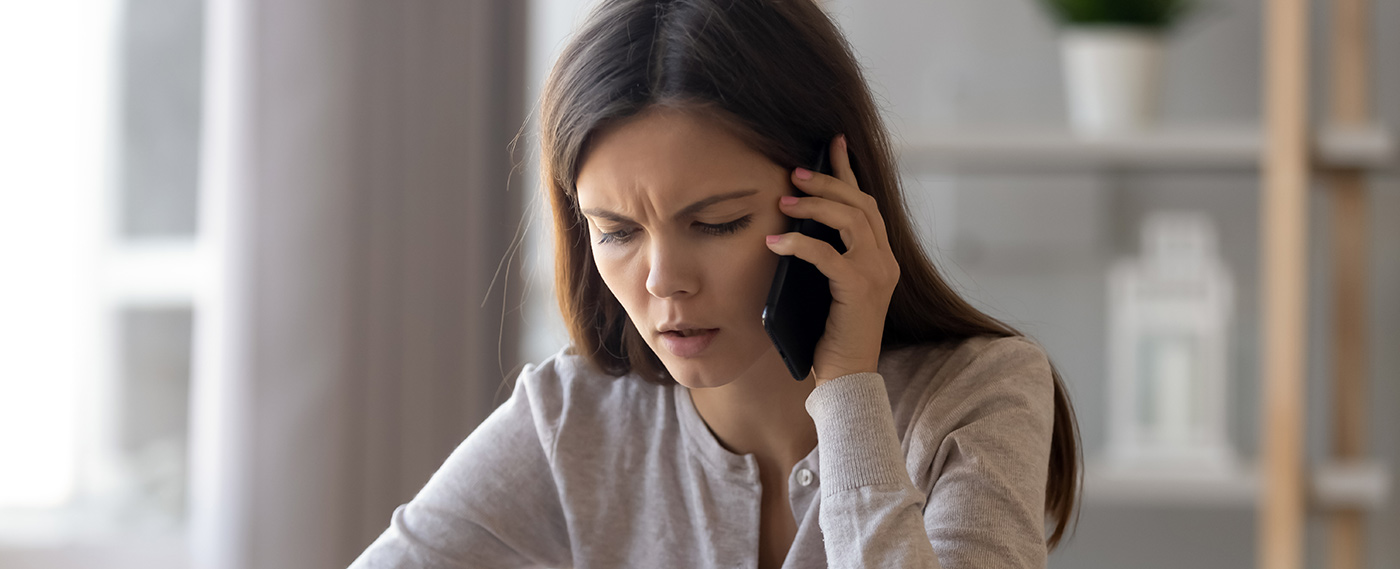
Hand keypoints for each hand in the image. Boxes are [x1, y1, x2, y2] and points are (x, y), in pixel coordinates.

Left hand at [764, 134, 899, 384]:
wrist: (846, 377)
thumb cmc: (830, 334)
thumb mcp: (827, 287)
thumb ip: (823, 257)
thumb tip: (793, 222)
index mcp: (880, 258)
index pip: (866, 203)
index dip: (849, 171)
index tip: (832, 143)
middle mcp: (885, 261)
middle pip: (860, 204)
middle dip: (827, 182)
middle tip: (795, 172)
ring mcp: (877, 274)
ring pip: (850, 220)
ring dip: (815, 205)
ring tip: (784, 200)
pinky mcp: (860, 289)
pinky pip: (827, 255)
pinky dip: (799, 245)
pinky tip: (775, 242)